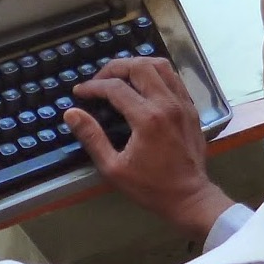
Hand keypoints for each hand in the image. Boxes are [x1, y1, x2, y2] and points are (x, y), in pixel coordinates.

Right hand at [65, 56, 235, 240]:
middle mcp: (167, 104)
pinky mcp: (191, 108)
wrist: (190, 197)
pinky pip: (174, 78)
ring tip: (120, 76)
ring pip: (160, 66)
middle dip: (114, 68)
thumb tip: (71, 113)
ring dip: (137, 65)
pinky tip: (144, 85)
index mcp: (147, 118)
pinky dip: (156, 74)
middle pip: (139, 67)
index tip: (80, 92)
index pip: (115, 88)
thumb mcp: (113, 168)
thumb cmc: (150, 187)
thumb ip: (92, 138)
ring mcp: (183, 104)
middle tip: (99, 80)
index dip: (93, 86)